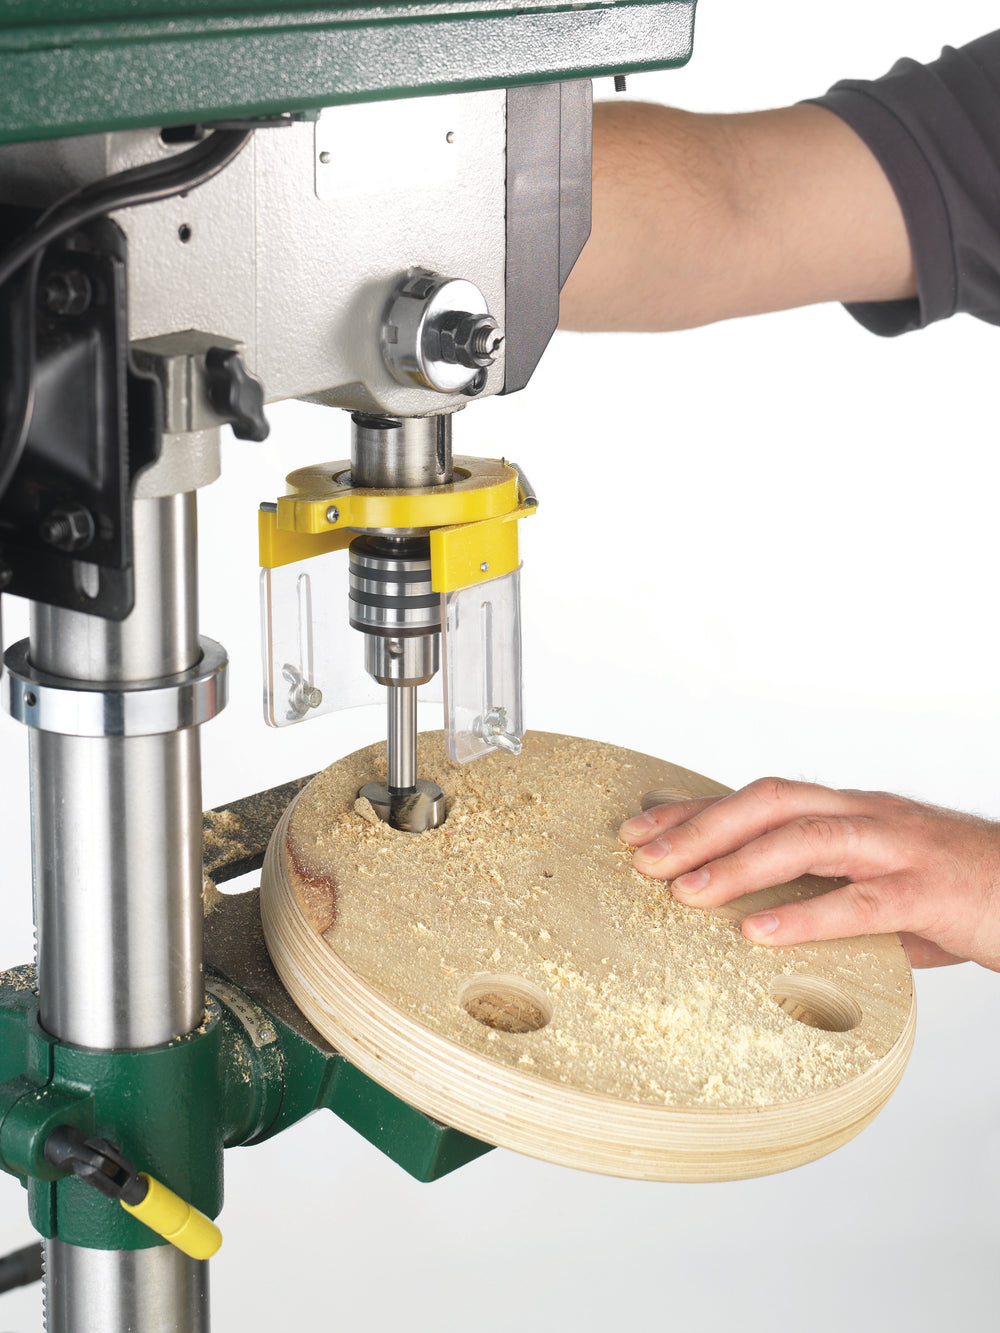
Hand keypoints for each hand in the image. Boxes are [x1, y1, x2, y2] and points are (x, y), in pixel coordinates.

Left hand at [619, 778, 999, 971]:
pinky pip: (861, 900)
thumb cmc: (962, 891)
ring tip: (684, 893)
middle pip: (770, 801)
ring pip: (807, 838)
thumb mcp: (882, 888)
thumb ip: (827, 897)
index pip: (758, 798)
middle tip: (642, 858)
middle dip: (700, 827)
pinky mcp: (929, 891)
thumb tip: (767, 928)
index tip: (638, 829)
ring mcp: (899, 847)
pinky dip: (805, 915)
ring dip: (738, 863)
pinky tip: (758, 934)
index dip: (695, 809)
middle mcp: (867, 815)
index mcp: (850, 811)